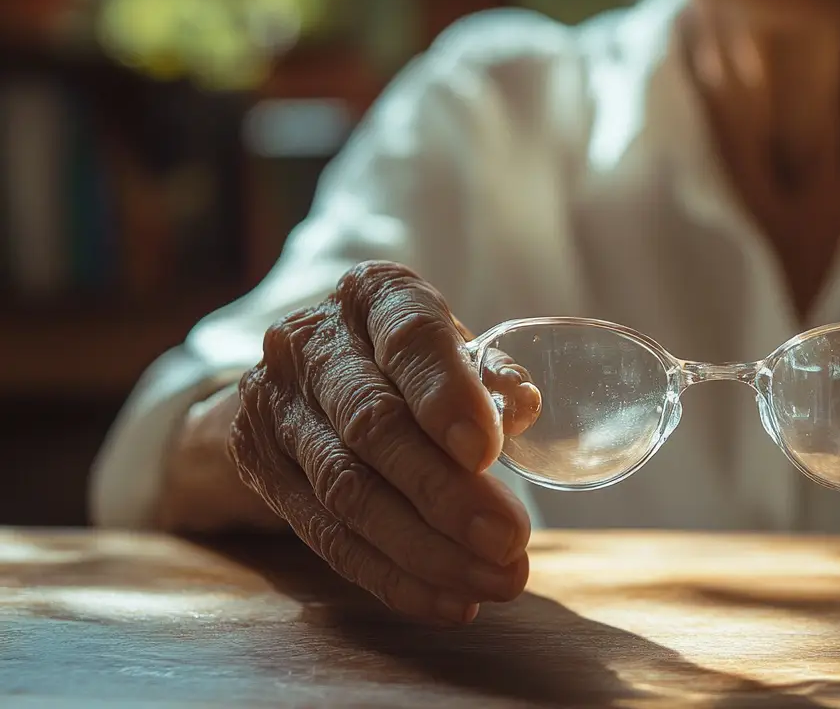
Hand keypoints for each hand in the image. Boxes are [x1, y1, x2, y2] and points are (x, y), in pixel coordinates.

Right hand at [230, 261, 541, 621]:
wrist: (296, 381)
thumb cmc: (401, 360)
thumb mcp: (448, 349)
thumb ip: (487, 376)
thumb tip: (523, 407)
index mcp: (373, 294)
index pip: (409, 337)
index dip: (447, 394)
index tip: (487, 450)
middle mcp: (310, 343)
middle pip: (374, 425)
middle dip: (445, 492)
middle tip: (510, 539)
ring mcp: (274, 407)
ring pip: (348, 490)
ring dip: (427, 548)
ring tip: (494, 581)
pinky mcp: (259, 469)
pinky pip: (327, 536)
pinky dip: (392, 575)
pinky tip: (447, 601)